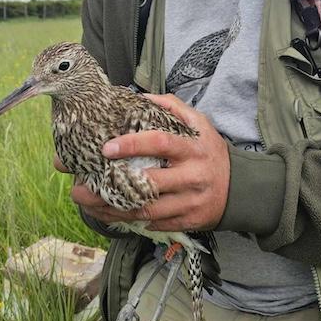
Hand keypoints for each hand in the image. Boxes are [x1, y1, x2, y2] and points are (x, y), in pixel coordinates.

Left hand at [69, 95, 229, 232]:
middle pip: (149, 183)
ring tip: (87, 203)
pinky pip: (155, 224)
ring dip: (114, 210)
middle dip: (112, 186)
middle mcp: (192, 175)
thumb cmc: (210, 151)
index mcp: (192, 147)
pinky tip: (110, 214)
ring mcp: (190, 201)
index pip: (160, 143)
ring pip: (147, 210)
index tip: (106, 148)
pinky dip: (130, 221)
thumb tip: (138, 97)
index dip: (132, 144)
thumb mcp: (199, 124)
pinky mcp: (189, 220)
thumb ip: (171, 107)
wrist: (241, 188)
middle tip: (79, 186)